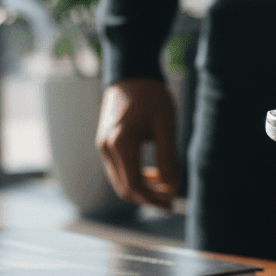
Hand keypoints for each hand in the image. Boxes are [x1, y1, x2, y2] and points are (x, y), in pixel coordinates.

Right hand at [96, 78, 178, 208]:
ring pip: (120, 182)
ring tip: (165, 186)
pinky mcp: (104, 143)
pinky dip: (134, 178)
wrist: (131, 72)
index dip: (154, 199)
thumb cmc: (152, 96)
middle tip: (171, 202)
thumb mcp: (166, 125)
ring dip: (142, 189)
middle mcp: (106, 147)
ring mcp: (102, 146)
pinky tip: (152, 173)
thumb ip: (168, 157)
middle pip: (125, 189)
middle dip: (148, 199)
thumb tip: (171, 188)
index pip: (135, 185)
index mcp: (121, 142)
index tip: (173, 202)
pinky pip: (118, 171)